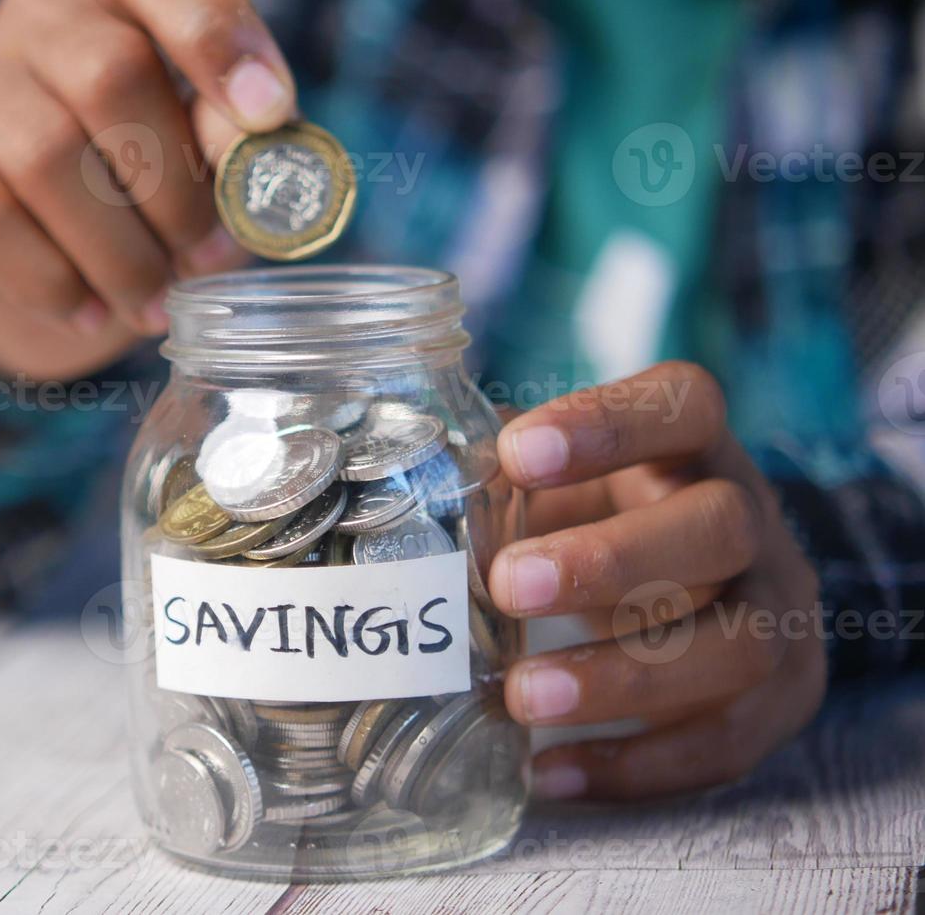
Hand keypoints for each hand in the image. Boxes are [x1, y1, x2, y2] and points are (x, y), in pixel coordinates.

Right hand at [0, 0, 294, 381]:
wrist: (36, 281)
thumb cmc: (136, 209)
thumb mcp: (202, 179)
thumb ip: (232, 151)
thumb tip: (259, 145)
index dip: (217, 33)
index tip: (269, 111)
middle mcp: (34, 20)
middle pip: (106, 72)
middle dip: (172, 185)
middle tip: (207, 259)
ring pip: (42, 153)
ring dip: (116, 249)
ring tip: (153, 303)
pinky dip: (49, 279)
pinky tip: (85, 311)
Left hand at [490, 361, 825, 799]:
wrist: (700, 583)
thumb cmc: (597, 516)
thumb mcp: (558, 481)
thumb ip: (494, 480)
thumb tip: (399, 500)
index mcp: (692, 444)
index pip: (679, 406)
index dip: (607, 426)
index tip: (516, 454)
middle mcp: (750, 517)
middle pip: (719, 526)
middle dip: (610, 561)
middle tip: (506, 585)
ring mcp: (777, 609)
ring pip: (737, 643)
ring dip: (623, 677)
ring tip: (523, 698)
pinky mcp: (780, 696)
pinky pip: (724, 742)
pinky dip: (635, 765)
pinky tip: (549, 773)